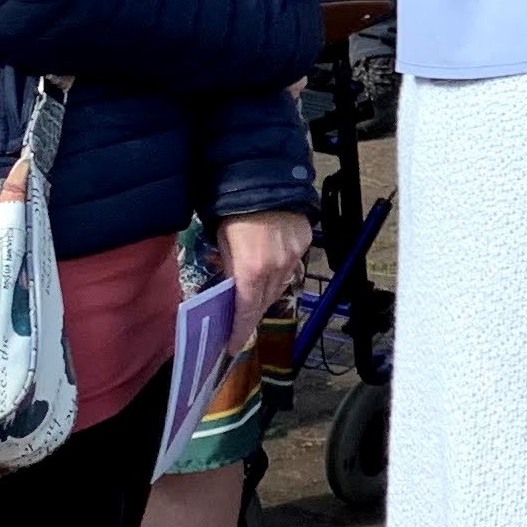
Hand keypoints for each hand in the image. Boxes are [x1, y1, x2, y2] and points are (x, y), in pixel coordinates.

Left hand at [211, 209, 310, 350]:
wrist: (264, 180)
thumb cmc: (233, 211)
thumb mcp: (222, 243)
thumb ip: (230, 270)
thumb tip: (231, 292)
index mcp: (251, 270)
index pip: (245, 311)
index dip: (239, 331)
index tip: (232, 347)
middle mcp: (276, 269)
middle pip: (264, 303)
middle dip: (251, 316)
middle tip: (239, 326)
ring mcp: (293, 257)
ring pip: (279, 287)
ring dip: (265, 295)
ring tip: (252, 300)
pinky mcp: (304, 245)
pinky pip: (290, 269)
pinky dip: (279, 275)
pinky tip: (269, 272)